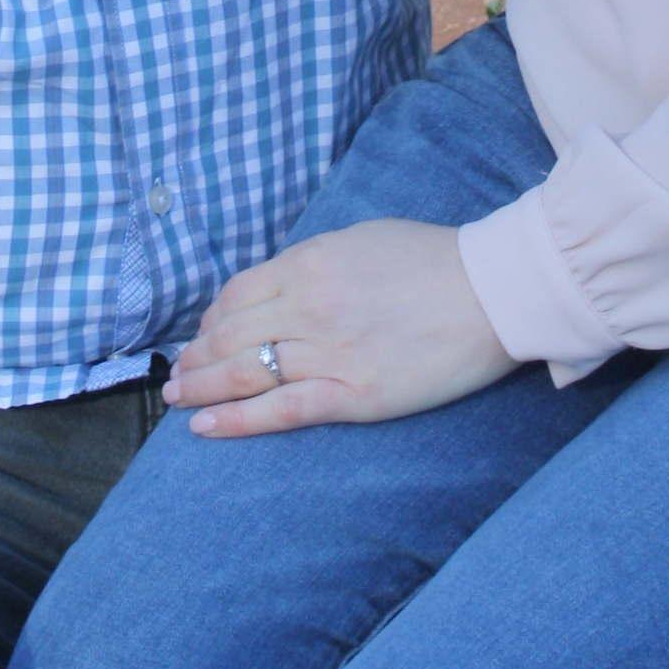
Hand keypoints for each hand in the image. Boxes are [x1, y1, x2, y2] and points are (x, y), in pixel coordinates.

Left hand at [163, 219, 517, 438]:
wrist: (491, 291)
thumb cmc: (433, 259)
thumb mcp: (362, 240)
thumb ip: (316, 262)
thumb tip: (283, 283)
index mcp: (309, 263)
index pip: (238, 294)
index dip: (213, 318)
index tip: (204, 334)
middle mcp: (307, 306)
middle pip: (231, 335)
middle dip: (197, 357)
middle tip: (178, 374)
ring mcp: (327, 353)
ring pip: (244, 373)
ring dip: (202, 388)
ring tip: (177, 400)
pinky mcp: (352, 396)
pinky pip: (280, 410)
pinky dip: (236, 421)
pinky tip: (205, 428)